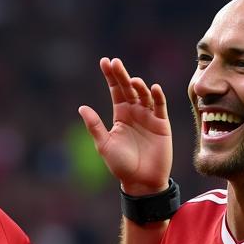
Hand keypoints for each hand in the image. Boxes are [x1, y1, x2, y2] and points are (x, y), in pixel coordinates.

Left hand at [79, 57, 171, 196]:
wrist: (141, 182)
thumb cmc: (121, 166)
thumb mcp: (105, 145)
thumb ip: (95, 126)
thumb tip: (81, 107)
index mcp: (120, 115)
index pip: (115, 91)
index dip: (110, 77)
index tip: (105, 62)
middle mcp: (135, 112)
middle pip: (128, 88)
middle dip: (122, 75)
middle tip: (115, 62)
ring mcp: (149, 117)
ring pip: (144, 95)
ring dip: (139, 86)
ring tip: (133, 81)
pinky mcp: (162, 124)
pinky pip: (160, 107)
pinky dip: (158, 97)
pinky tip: (154, 88)